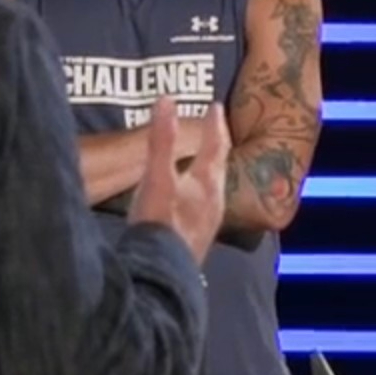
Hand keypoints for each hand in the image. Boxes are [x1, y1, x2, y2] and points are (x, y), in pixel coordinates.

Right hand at [127, 97, 229, 261]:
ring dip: (209, 173)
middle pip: (218, 168)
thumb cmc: (160, 223)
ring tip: (205, 165)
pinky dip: (198, 197)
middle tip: (217, 131)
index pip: (215, 146)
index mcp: (206, 183)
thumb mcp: (157, 177)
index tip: (217, 107)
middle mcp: (213, 203)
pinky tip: (189, 206)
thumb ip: (161, 139)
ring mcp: (205, 224)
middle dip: (216, 148)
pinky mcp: (194, 241)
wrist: (161, 275)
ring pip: (212, 191)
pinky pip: (202, 210)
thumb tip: (167, 99)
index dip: (215, 125)